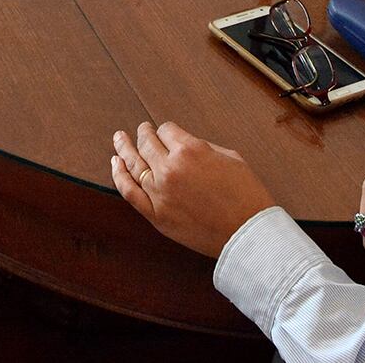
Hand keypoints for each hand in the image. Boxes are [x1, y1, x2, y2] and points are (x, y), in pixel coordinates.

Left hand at [111, 121, 272, 258]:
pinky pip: (129, 192)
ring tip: (119, 138)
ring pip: (134, 163)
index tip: (167, 133)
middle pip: (147, 143)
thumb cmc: (245, 195)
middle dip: (144, 133)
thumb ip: (203, 147)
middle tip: (142, 130)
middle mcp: (170, 168)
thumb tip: (184, 144)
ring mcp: (159, 192)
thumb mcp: (230, 158)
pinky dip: (119, 176)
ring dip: (124, 147)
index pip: (166, 130)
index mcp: (190, 150)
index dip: (167, 130)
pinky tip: (116, 163)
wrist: (248, 233)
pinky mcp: (155, 214)